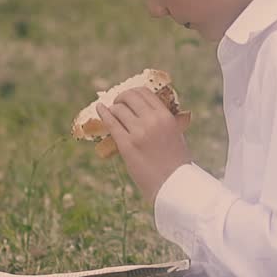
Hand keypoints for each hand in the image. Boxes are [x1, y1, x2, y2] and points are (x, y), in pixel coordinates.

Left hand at [95, 87, 190, 202]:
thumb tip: (148, 110)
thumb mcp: (176, 134)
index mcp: (166, 116)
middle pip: (130, 97)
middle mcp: (152, 121)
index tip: (129, 97)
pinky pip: (111, 123)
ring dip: (113, 109)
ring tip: (112, 112)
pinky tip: (100, 109)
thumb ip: (163, 120)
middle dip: (121, 97)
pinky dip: (104, 114)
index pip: (145, 93)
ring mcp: (138, 132)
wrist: (173, 184)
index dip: (134, 92)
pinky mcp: (126, 145)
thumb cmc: (176, 162)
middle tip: (118, 103)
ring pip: (118, 109)